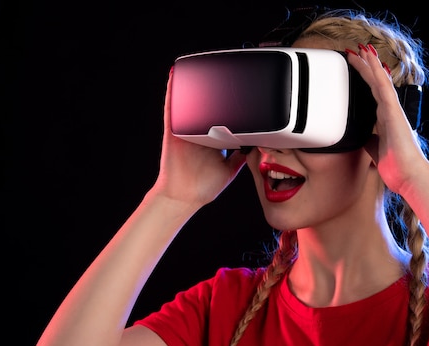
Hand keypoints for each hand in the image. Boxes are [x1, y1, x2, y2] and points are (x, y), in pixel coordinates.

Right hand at [152, 67, 246, 206]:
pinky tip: (176, 76)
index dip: (227, 103)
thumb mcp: (229, 169)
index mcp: (210, 139)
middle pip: (205, 106)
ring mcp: (184, 130)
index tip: (238, 90)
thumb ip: (240, 157)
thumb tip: (255, 146)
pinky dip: (173, 92)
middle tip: (223, 70)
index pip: (220, 116)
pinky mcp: (173, 132)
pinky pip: (172, 108)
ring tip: (199, 64)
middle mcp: (197, 132)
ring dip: (193, 85)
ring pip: (189, 103)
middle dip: (212, 90)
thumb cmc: (203, 187)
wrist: (185, 197)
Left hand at [346, 44, 428, 194]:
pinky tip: (372, 64)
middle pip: (375, 83)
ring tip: (361, 50)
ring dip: (370, 65)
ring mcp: (392, 110)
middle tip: (356, 51)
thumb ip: (370, 140)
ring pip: (379, 82)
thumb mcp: (375, 150)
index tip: (358, 67)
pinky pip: (383, 89)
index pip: (373, 93)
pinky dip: (377, 75)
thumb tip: (362, 136)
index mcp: (385, 119)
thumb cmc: (396, 165)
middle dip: (366, 67)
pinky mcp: (393, 113)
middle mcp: (389, 111)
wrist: (408, 174)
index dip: (365, 79)